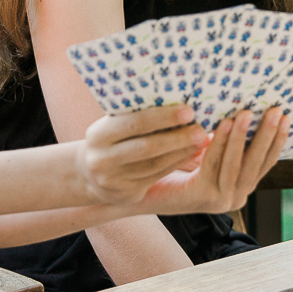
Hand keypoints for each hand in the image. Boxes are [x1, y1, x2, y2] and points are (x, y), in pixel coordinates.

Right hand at [77, 105, 206, 204]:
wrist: (90, 173)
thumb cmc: (112, 139)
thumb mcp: (114, 125)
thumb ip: (136, 114)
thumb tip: (177, 99)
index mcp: (99, 134)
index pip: (134, 124)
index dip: (162, 118)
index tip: (188, 111)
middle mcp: (102, 158)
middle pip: (146, 147)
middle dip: (177, 137)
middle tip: (201, 129)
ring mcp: (113, 179)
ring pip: (155, 164)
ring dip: (182, 151)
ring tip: (202, 140)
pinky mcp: (126, 193)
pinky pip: (157, 176)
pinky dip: (177, 163)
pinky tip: (192, 153)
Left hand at [140, 108, 288, 214]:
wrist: (142, 191)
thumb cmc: (174, 167)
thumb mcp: (209, 154)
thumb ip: (227, 143)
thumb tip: (245, 108)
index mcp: (240, 188)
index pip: (266, 163)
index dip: (278, 140)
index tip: (286, 117)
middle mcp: (234, 198)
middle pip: (257, 164)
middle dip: (267, 135)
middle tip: (275, 111)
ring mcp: (219, 200)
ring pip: (237, 165)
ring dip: (243, 137)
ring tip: (247, 113)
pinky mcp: (201, 196)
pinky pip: (214, 164)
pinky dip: (220, 143)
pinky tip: (222, 124)